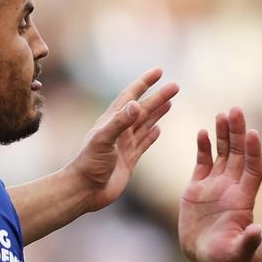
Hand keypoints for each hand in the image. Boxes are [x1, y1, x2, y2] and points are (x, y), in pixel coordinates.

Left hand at [66, 68, 178, 212]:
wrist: (85, 191)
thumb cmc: (89, 164)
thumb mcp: (103, 140)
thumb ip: (120, 122)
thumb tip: (136, 104)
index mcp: (111, 121)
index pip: (131, 96)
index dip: (144, 82)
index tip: (159, 71)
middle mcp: (119, 130)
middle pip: (143, 108)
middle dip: (159, 96)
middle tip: (176, 86)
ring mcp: (124, 145)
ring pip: (145, 123)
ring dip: (158, 112)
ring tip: (171, 101)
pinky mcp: (129, 159)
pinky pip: (143, 143)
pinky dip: (152, 135)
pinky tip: (159, 129)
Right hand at [179, 107, 261, 261]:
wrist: (207, 260)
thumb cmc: (225, 261)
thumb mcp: (237, 255)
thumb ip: (248, 243)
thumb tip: (257, 231)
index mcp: (243, 200)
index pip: (253, 170)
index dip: (254, 152)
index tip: (253, 134)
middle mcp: (232, 188)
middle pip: (239, 154)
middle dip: (239, 133)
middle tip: (237, 110)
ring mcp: (215, 186)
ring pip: (222, 154)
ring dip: (224, 134)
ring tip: (223, 114)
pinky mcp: (197, 188)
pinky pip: (203, 162)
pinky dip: (204, 147)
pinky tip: (203, 132)